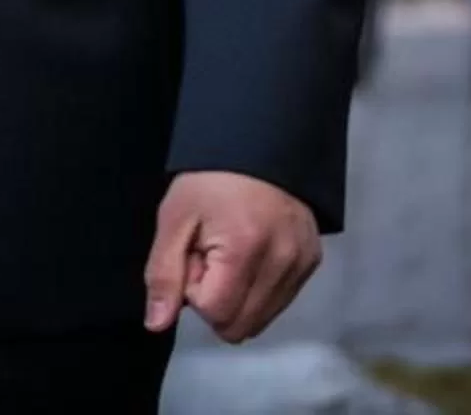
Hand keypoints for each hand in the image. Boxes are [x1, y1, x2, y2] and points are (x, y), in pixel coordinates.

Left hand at [145, 171, 322, 341]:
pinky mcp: (313, 263)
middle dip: (216, 299)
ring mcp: (303, 265)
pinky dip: (258, 290)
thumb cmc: (209, 180)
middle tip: (209, 257)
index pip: (216, 312)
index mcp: (246, 250)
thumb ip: (164, 273)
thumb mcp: (174, 219)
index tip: (193, 256)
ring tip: (229, 254)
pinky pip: (279, 302)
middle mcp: (283, 263)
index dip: (194, 291)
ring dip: (238, 296)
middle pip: (241, 326)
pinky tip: (250, 255)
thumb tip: (157, 324)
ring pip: (261, 320)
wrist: (258, 144)